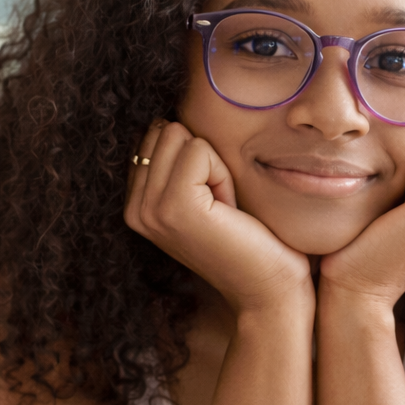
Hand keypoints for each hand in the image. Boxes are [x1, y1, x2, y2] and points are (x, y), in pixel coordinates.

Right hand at [124, 121, 313, 315]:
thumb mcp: (206, 195)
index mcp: (137, 205)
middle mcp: (134, 209)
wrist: (270, 289)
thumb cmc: (250, 240)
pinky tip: (228, 211)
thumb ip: (179, 163)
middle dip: (204, 160)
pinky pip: (199, 149)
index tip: (212, 203)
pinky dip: (223, 175)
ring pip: (180, 135)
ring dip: (214, 167)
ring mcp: (150, 209)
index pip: (157, 135)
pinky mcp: (174, 206)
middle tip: (221, 206)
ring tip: (224, 209)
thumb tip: (169, 115)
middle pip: (166, 130)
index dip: (197, 160)